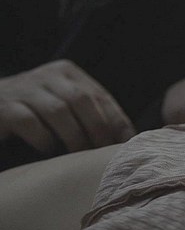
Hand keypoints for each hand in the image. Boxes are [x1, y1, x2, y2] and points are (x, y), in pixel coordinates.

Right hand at [0, 60, 135, 155]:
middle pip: (82, 100)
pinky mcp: (4, 107)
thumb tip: (127, 142)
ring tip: (78, 157)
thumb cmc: (37, 113)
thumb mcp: (66, 107)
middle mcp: (47, 75)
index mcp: (68, 73)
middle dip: (97, 131)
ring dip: (74, 138)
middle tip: (101, 156)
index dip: (117, 124)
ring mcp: (24, 88)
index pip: (101, 97)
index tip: (126, 147)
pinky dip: (45, 140)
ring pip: (59, 111)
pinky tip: (49, 152)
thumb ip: (91, 116)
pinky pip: (31, 123)